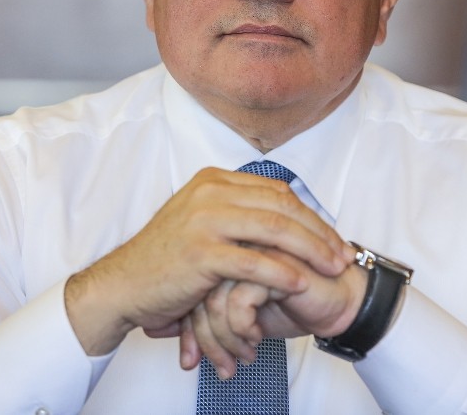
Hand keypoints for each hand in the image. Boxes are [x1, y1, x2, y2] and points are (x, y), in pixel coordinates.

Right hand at [64, 167, 351, 354]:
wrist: (123, 284)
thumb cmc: (167, 260)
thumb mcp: (202, 222)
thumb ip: (238, 213)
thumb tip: (285, 216)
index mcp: (214, 181)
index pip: (278, 192)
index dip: (312, 215)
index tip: (334, 238)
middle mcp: (210, 192)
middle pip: (282, 207)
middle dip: (320, 232)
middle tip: (343, 255)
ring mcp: (204, 220)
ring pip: (274, 230)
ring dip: (311, 250)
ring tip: (333, 269)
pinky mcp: (200, 252)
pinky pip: (253, 261)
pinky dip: (282, 272)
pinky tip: (301, 283)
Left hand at [182, 249, 366, 377]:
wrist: (340, 303)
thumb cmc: (295, 305)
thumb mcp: (243, 315)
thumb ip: (210, 314)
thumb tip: (172, 338)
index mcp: (228, 245)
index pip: (191, 284)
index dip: (189, 326)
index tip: (191, 358)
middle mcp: (239, 241)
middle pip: (198, 290)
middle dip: (203, 338)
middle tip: (219, 366)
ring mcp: (255, 249)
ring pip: (215, 298)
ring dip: (225, 339)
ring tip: (241, 357)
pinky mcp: (274, 262)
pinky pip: (238, 301)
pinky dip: (243, 329)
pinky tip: (256, 339)